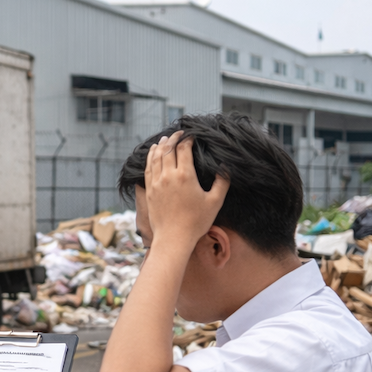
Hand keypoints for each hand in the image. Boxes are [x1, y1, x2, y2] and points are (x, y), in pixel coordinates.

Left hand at [145, 131, 229, 249]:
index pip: (183, 149)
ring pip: (156, 157)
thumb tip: (224, 166)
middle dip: (174, 139)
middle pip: (168, 149)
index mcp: (185, 176)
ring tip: (166, 138)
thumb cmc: (196, 222)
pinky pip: (148, 168)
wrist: (173, 238)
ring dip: (161, 145)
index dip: (188, 139)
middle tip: (179, 133)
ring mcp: (156, 183)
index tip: (192, 136)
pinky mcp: (149, 190)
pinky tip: (153, 152)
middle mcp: (168, 176)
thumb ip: (221, 182)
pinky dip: (150, 157)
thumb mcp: (215, 202)